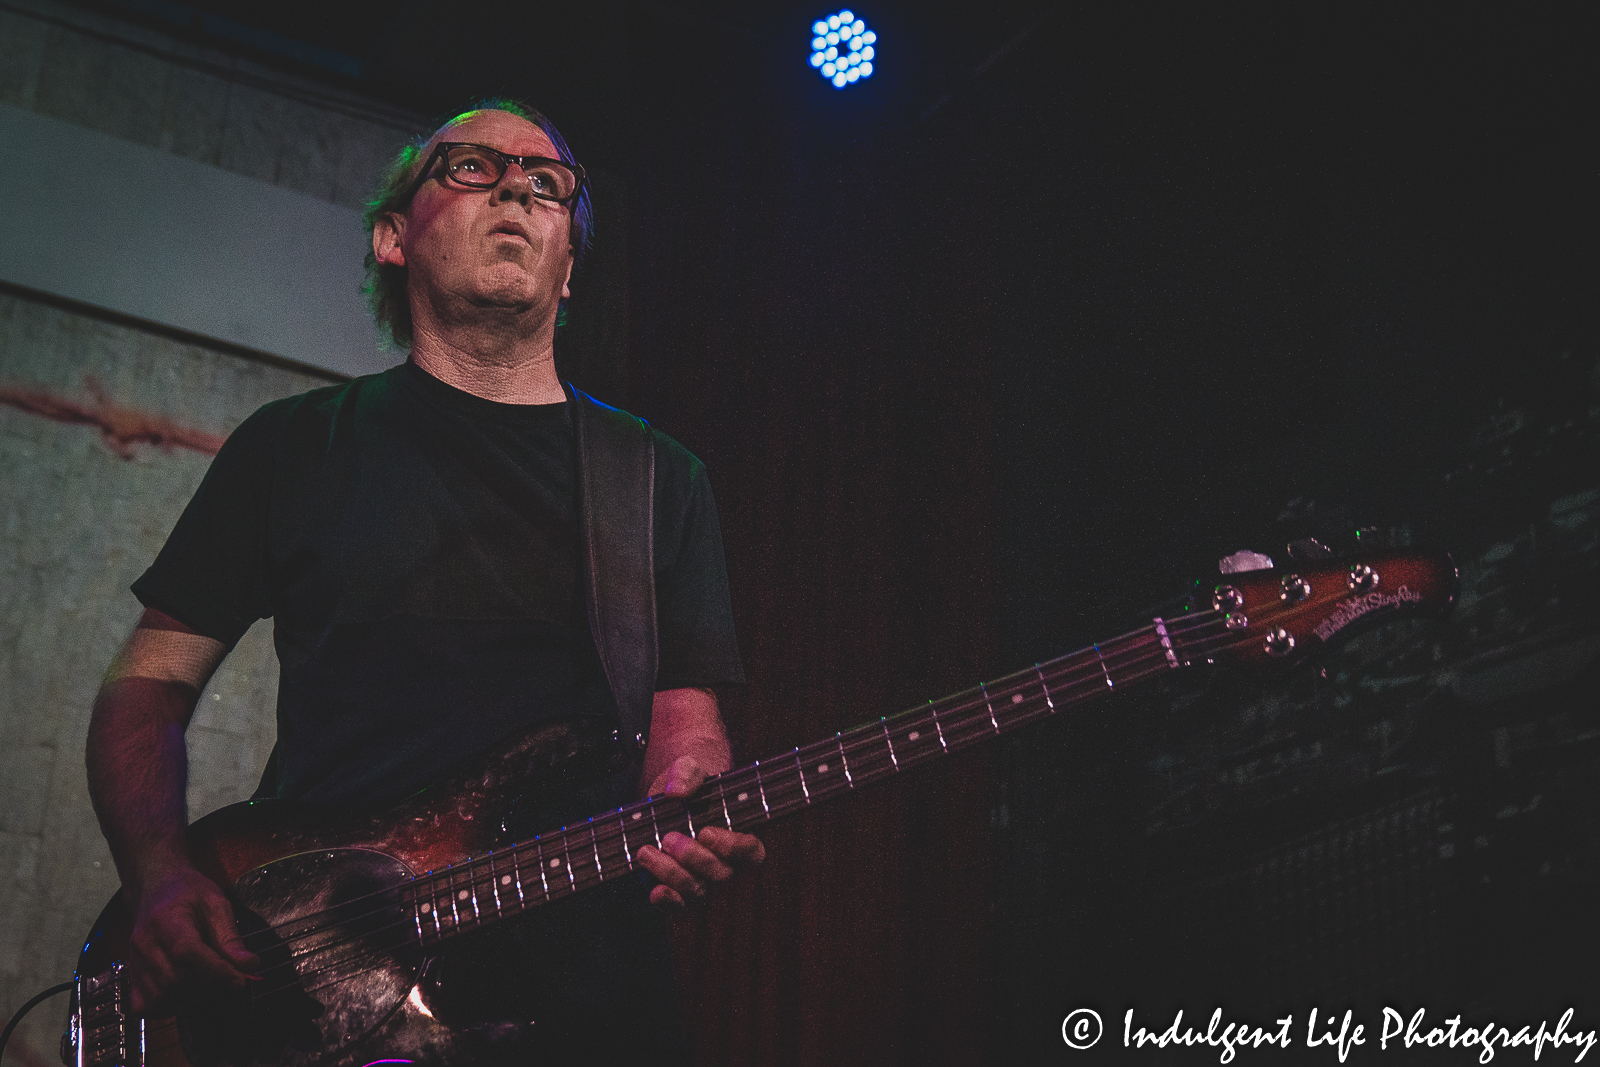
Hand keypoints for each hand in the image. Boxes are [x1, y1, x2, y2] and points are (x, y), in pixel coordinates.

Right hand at [126, 864, 258, 1014]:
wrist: (155, 889)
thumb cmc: (188, 893)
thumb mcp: (216, 903)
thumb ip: (231, 936)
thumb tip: (249, 966)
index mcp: (166, 920)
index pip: (188, 954)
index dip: (216, 972)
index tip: (240, 980)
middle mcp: (145, 945)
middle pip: (175, 979)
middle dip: (209, 986)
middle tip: (230, 980)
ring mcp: (135, 963)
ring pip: (161, 997)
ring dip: (191, 999)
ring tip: (209, 984)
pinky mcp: (132, 976)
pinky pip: (146, 1006)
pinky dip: (168, 1007)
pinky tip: (185, 992)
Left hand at [636, 756, 765, 907]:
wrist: (662, 798)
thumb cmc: (687, 784)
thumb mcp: (688, 768)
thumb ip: (687, 773)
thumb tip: (678, 791)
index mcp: (738, 835)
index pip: (752, 852)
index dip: (733, 848)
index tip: (706, 832)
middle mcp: (724, 863)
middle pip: (721, 875)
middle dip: (693, 858)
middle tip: (668, 838)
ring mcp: (702, 880)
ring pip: (697, 891)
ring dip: (671, 874)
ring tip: (646, 851)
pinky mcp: (678, 891)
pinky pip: (678, 906)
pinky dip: (667, 901)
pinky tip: (654, 891)